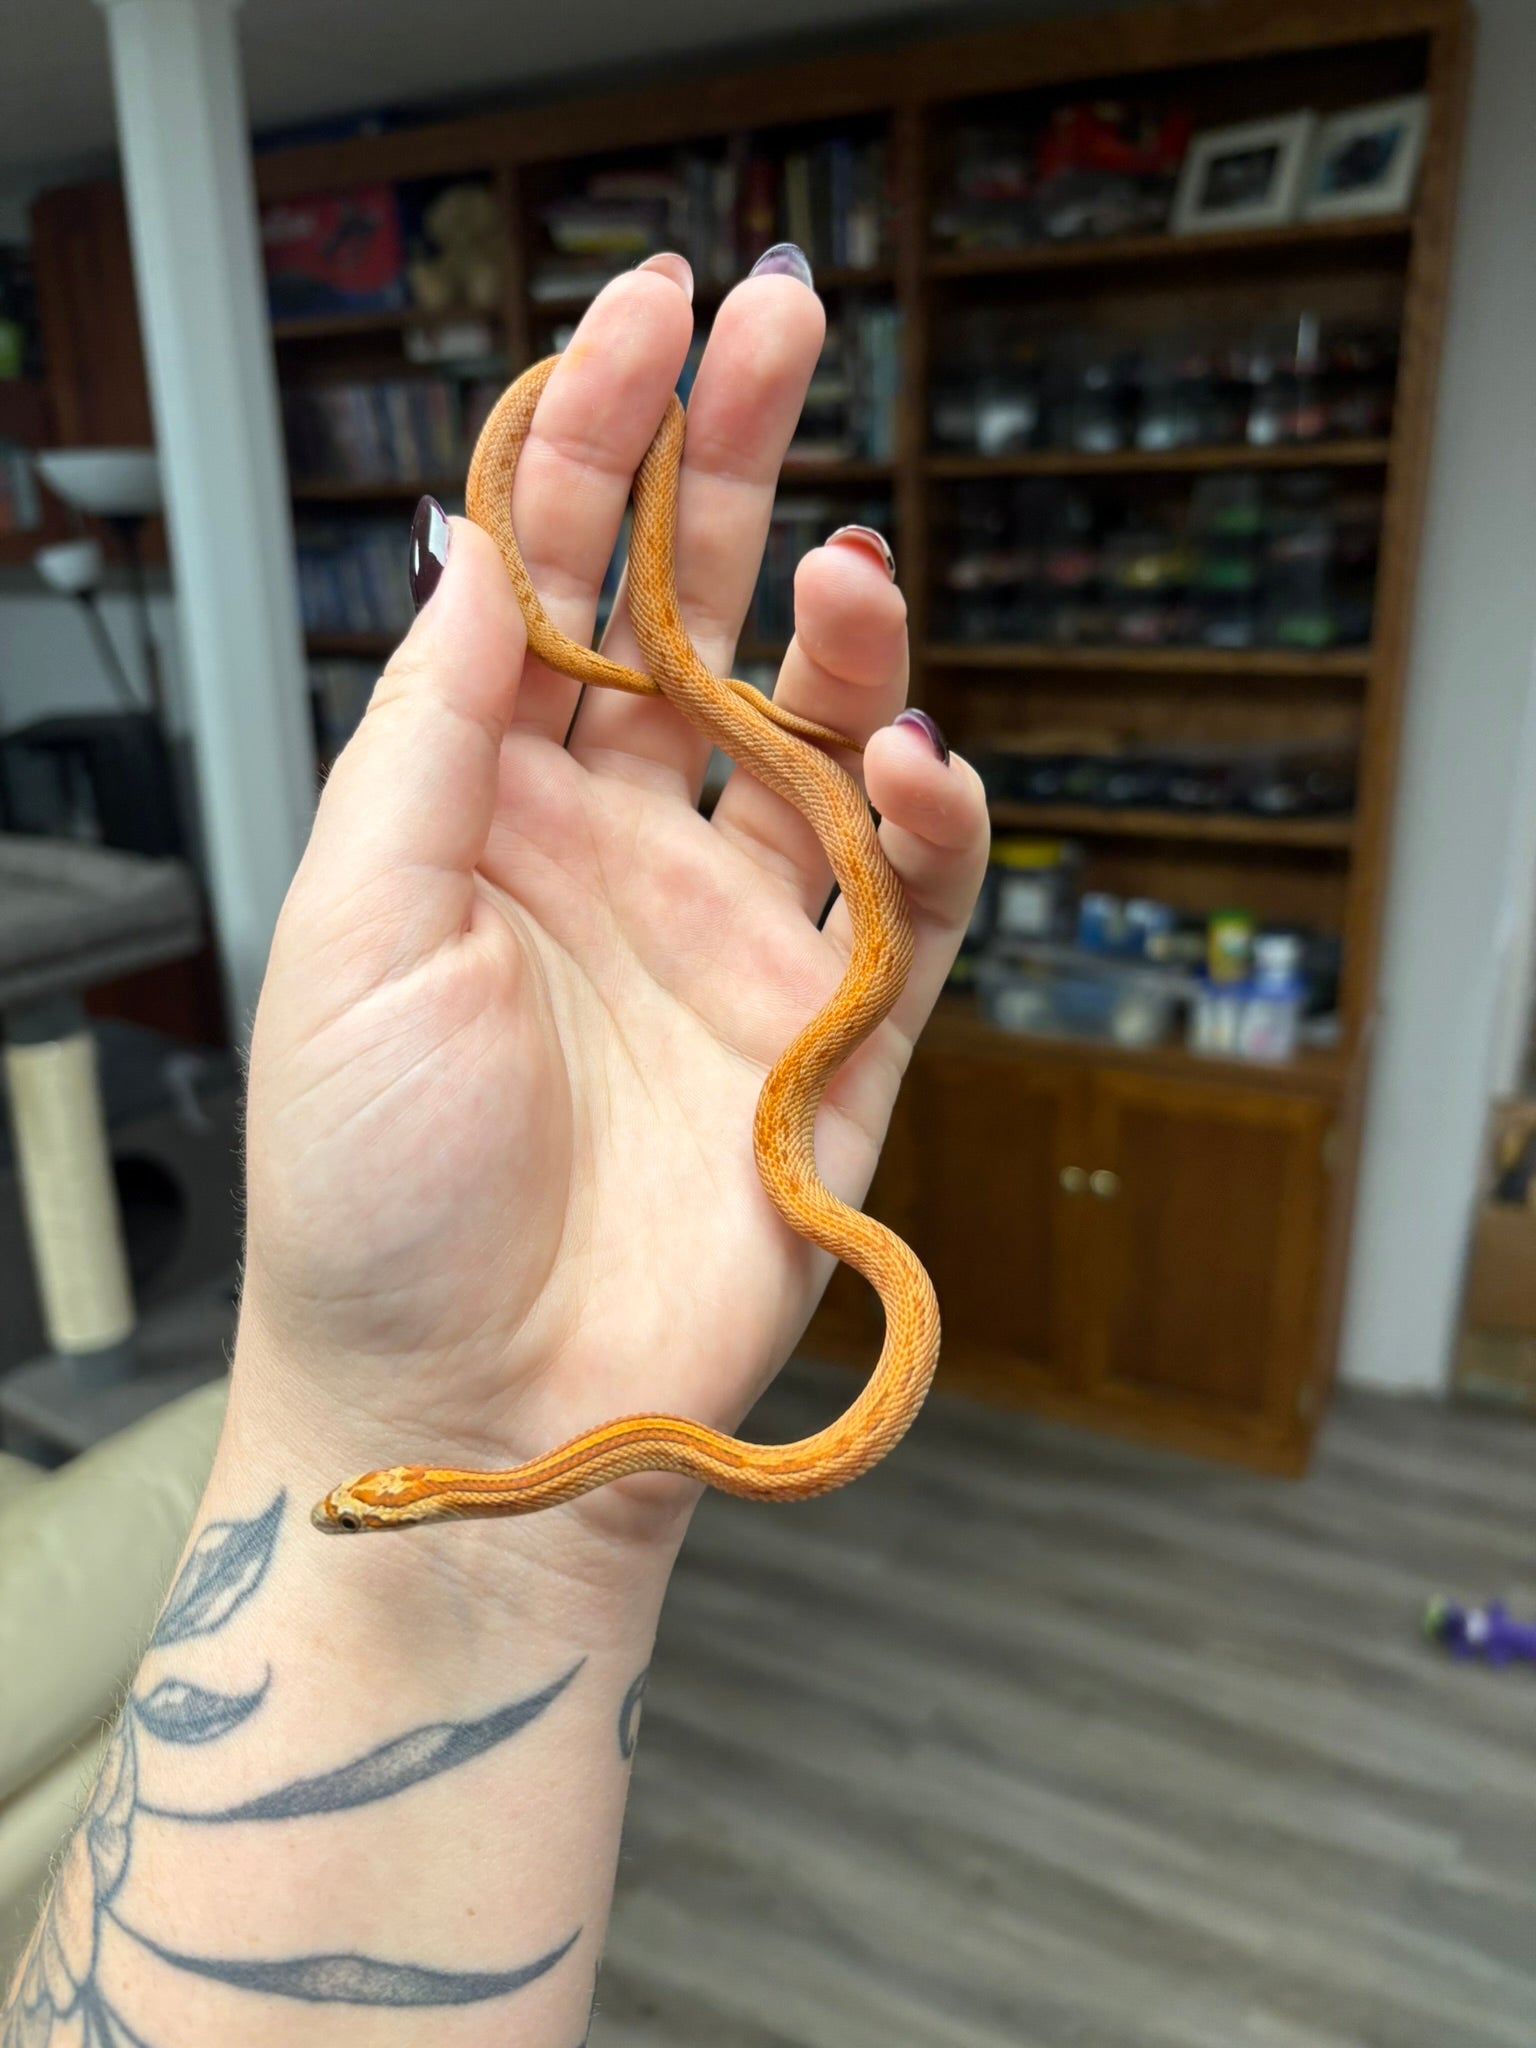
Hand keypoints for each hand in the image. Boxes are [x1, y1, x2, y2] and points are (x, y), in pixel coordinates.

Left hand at [236, 253, 988, 1567]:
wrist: (465, 1402)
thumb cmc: (370, 1189)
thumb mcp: (351, 932)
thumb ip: (430, 735)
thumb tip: (481, 548)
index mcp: (489, 811)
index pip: (558, 583)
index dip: (601, 438)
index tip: (656, 310)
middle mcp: (617, 851)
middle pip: (695, 618)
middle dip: (737, 465)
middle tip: (785, 322)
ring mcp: (730, 938)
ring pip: (815, 742)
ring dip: (843, 645)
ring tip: (850, 581)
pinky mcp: (832, 1040)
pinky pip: (910, 905)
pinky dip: (927, 827)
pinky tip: (908, 765)